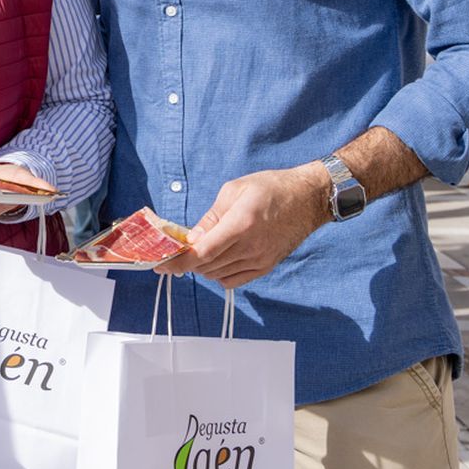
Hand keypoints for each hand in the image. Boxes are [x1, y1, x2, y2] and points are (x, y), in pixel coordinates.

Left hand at [158, 164, 328, 288]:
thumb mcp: (234, 190)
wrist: (308, 198)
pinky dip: (218, 274)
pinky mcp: (267, 266)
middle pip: (207, 266)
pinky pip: (234, 280)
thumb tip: (192, 238)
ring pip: (218, 275)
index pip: (203, 253)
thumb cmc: (270, 187)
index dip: (178, 262)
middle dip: (185, 262)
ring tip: (195, 252)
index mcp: (241, 224)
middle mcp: (251, 247)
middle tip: (172, 253)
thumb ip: (211, 217)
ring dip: (201, 267)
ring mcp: (260, 260)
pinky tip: (215, 261)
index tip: (161, 265)